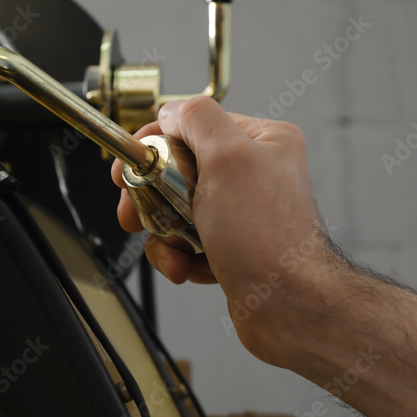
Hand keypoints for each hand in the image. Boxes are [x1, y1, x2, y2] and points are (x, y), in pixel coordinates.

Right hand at [112, 96, 335, 363]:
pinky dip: (178, 257)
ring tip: (176, 250)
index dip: (154, 144)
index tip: (129, 165)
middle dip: (151, 197)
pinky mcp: (229, 248)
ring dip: (164, 233)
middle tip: (135, 213)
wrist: (287, 306)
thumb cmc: (268, 238)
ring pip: (174, 210)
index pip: (191, 125)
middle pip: (175, 170)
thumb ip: (197, 119)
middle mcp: (252, 174)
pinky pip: (184, 243)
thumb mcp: (229, 158)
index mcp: (260, 141)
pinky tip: (190, 268)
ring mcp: (240, 213)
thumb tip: (171, 110)